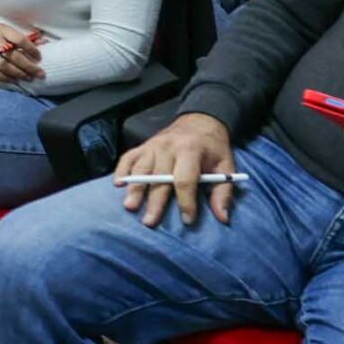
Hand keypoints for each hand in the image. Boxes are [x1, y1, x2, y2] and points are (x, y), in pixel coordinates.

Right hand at [0, 18, 44, 84]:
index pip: (19, 40)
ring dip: (19, 74)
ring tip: (29, 78)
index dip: (31, 49)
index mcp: (1, 29)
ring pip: (5, 66)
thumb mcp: (1, 28)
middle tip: (40, 73)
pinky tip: (14, 80)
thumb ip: (15, 38)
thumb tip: (34, 49)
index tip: (39, 57)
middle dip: (29, 66)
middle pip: (14, 56)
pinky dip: (5, 78)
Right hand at [117, 113, 237, 227]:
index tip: (187, 220)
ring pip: (141, 169)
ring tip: (130, 206)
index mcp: (191, 150)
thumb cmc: (212, 149)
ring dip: (135, 188)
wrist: (200, 121)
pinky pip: (128, 157)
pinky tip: (118, 185)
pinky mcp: (143, 145)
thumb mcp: (226, 166)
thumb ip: (223, 192)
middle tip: (149, 222)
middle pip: (160, 177)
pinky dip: (121, 170)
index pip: (185, 179)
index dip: (186, 201)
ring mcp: (153, 145)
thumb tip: (222, 217)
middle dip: (155, 201)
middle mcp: (169, 147)